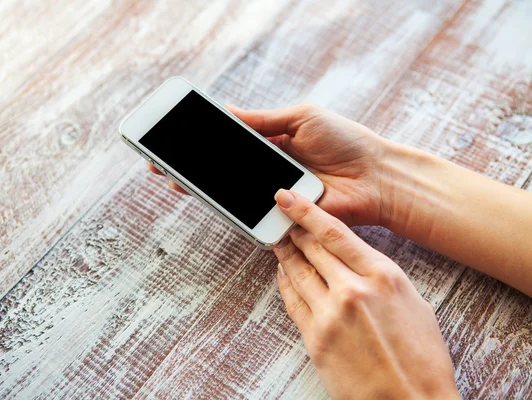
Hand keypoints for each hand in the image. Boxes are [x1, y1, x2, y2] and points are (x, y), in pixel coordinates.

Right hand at [149, 103, 389, 225]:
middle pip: (221, 172)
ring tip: (175, 180)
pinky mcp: (279, 217)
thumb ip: (262, 119)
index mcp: (270, 144)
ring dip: (201, 188)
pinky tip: (206, 197)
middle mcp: (266, 172)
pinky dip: (228, 208)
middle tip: (159, 164)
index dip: (200, 143)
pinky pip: (249, 214)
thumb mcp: (300, 117)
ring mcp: (270, 196)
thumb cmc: (344, 142)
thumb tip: (226, 111)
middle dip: (189, 168)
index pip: (227, 144)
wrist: (376, 177)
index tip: (172, 138)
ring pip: (229, 194)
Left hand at [273, 189, 458, 398]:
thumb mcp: (414, 304)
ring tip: (278, 242)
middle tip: (281, 219)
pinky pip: (292, 301)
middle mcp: (353, 290)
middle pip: (312, 248)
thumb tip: (356, 258)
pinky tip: (282, 274)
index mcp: (383, 276)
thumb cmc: (421, 359)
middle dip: (294, 231)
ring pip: (298, 272)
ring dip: (285, 254)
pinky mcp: (315, 339)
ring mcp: (331, 315)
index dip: (307, 211)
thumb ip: (382, 276)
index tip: (290, 198)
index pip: (336, 233)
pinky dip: (284, 283)